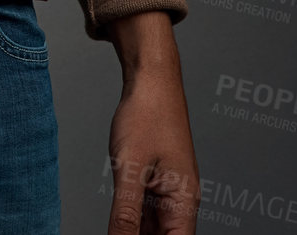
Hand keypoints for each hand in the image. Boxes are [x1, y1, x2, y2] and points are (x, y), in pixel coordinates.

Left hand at [105, 13, 198, 232]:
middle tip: (116, 231)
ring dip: (132, 232)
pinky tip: (114, 222)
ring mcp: (167, 193)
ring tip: (113, 226)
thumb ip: (125, 213)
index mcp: (183, 204)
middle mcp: (179, 203)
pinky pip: (144, 213)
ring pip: (151, 230)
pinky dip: (129, 221)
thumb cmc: (148, 113)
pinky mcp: (154, 183)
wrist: (151, 77)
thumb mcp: (130, 167)